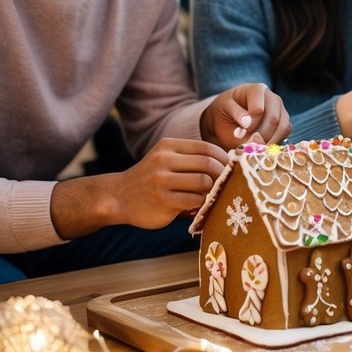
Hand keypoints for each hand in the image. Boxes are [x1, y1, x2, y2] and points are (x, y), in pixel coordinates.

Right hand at [99, 138, 228, 230]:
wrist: (119, 196)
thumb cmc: (150, 178)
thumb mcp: (165, 159)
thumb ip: (190, 158)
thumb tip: (226, 163)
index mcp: (168, 146)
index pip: (205, 148)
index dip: (223, 157)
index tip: (231, 167)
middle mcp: (164, 160)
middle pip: (207, 164)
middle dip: (222, 174)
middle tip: (228, 182)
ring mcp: (162, 181)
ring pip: (203, 183)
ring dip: (213, 190)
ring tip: (212, 194)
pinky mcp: (163, 201)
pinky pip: (194, 201)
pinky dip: (202, 203)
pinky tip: (199, 205)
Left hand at [200, 83, 291, 147]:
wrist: (230, 116)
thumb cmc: (227, 109)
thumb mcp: (225, 107)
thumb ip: (236, 113)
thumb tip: (247, 123)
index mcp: (257, 90)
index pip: (259, 109)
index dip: (251, 124)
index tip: (240, 132)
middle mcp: (273, 98)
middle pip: (273, 119)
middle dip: (259, 136)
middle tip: (247, 146)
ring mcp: (281, 110)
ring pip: (283, 127)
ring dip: (268, 141)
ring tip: (253, 148)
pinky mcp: (284, 122)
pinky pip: (286, 133)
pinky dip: (275, 142)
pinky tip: (262, 147)